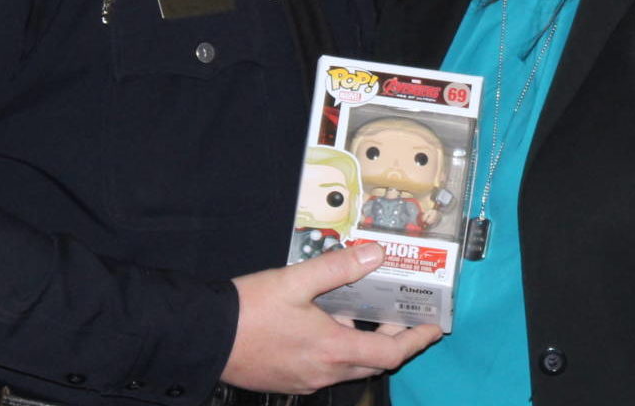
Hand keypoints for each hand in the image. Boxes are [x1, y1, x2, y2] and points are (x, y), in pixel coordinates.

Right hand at [220, 242, 443, 393]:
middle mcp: (323, 372)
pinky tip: (323, 323)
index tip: (432, 327)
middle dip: (392, 340)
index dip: (415, 340)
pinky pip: (325, 369)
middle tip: (400, 314)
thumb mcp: (295, 281)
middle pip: (373, 362)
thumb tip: (375, 254)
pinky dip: (336, 349)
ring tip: (360, 311)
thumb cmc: (248, 311)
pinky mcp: (289, 380)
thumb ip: (338, 267)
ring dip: (361, 344)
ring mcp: (305, 380)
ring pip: (348, 366)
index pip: (390, 353)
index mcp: (332, 350)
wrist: (203, 338)